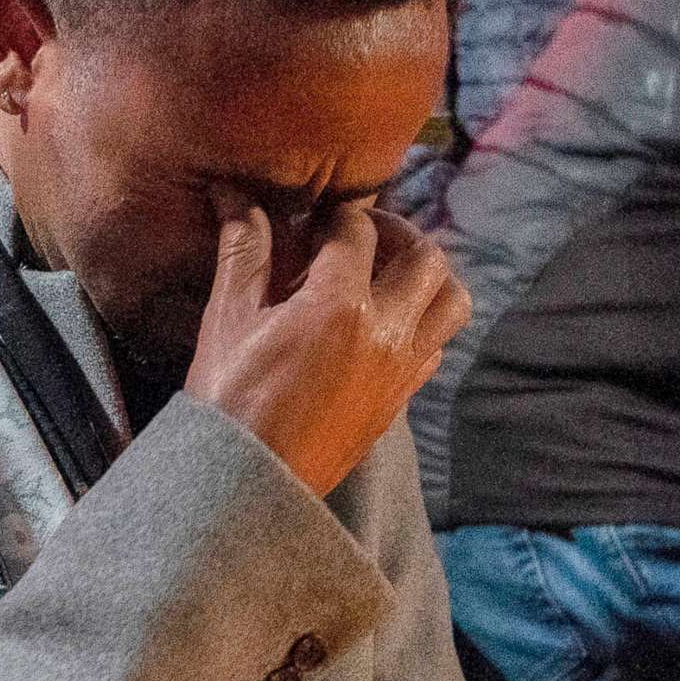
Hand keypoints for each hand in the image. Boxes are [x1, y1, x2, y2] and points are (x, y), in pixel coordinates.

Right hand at [184, 197, 469, 496]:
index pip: (357, 229)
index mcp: (339, 305)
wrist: (248, 486)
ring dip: (428, 277)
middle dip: (395, 233)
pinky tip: (382, 324)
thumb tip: (234, 194)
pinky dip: (423, 323)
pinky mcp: (400, 401)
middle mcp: (386, 333)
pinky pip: (436, 347)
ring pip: (452, 302)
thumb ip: (244, 252)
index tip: (308, 223)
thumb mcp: (227, 320)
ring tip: (388, 274)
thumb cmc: (229, 402)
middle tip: (359, 235)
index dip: (332, 215)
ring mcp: (401, 370)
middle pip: (426, 256)